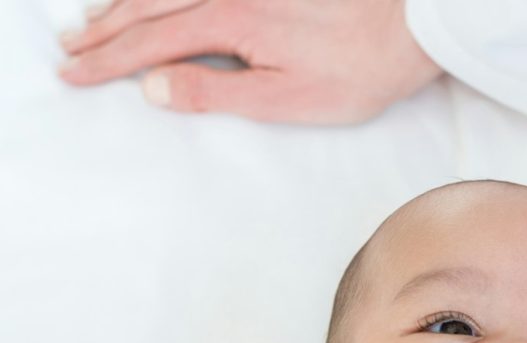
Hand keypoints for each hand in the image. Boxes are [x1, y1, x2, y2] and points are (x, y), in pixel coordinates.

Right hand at [57, 0, 443, 123]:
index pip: (149, 44)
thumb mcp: (287, 98)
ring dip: (123, 2)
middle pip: (147, 7)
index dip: (107, 62)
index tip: (73, 75)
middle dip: (103, 29)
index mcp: (227, 22)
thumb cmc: (355, 69)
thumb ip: (217, 93)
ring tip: (91, 18)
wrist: (408, 25)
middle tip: (67, 47)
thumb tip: (156, 89)